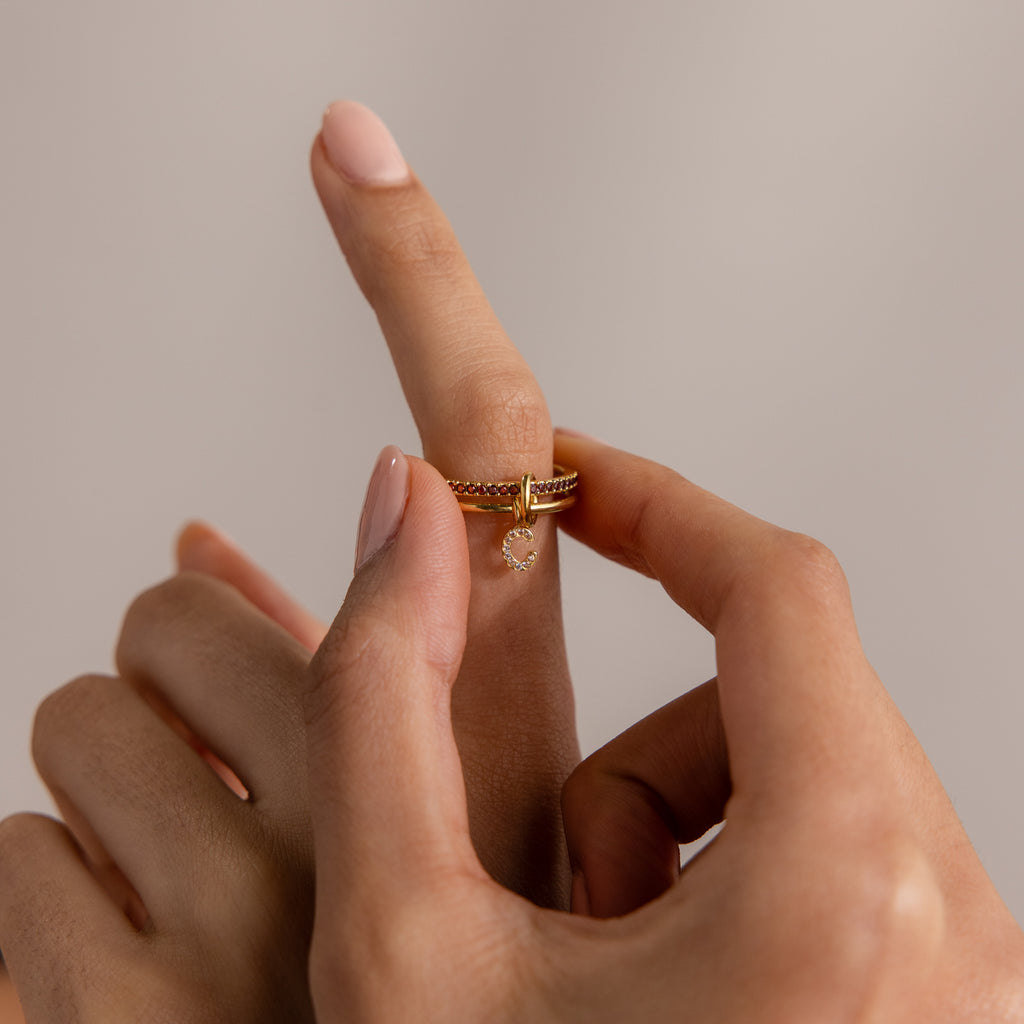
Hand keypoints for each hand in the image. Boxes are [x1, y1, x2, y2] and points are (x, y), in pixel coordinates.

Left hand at [0, 98, 577, 1019]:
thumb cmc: (427, 973)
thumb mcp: (443, 820)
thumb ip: (338, 662)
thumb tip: (199, 533)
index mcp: (485, 734)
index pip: (475, 445)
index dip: (417, 272)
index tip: (357, 141)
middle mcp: (387, 794)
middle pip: (167, 596)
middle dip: (181, 667)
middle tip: (239, 762)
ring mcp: (238, 914)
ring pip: (72, 718)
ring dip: (118, 783)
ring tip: (198, 874)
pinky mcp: (95, 1019)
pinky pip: (4, 861)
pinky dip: (51, 900)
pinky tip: (141, 976)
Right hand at [302, 434, 1023, 1022]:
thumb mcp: (401, 948)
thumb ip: (378, 693)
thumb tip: (404, 510)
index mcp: (854, 887)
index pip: (775, 587)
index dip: (651, 504)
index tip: (559, 480)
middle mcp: (958, 924)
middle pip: (780, 691)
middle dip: (637, 744)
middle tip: (540, 873)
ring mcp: (965, 973)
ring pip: (799, 776)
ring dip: (670, 829)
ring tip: (590, 974)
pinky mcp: (942, 1002)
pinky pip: (831, 854)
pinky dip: (723, 885)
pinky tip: (651, 1006)